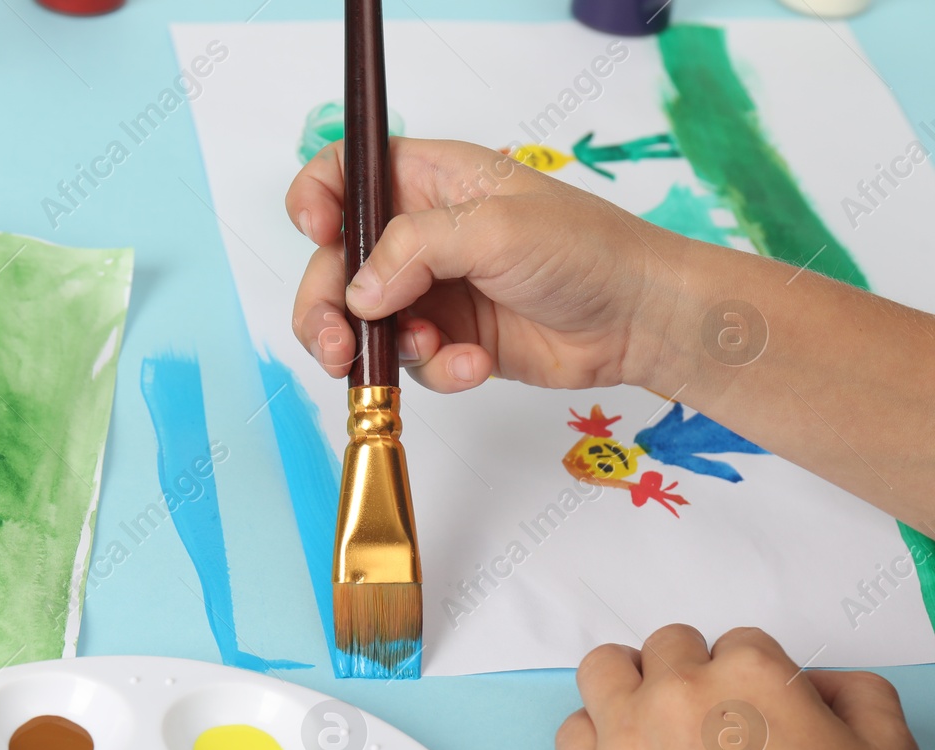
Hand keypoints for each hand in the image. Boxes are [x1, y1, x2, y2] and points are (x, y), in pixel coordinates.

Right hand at [285, 138, 690, 392]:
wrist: (638, 319)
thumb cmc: (584, 249)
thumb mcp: (496, 229)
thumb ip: (415, 250)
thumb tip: (358, 294)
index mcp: (429, 180)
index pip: (344, 172)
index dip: (317, 199)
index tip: (320, 234)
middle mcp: (420, 232)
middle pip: (334, 263)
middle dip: (325, 306)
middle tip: (334, 345)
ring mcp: (431, 290)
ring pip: (359, 322)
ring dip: (372, 348)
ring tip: (421, 355)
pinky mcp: (449, 339)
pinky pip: (410, 361)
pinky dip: (435, 369)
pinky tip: (473, 365)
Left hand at [558, 625, 932, 749]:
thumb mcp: (889, 749)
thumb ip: (854, 693)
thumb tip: (815, 685)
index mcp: (749, 672)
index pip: (736, 643)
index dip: (750, 678)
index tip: (752, 711)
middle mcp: (680, 693)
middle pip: (668, 649)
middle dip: (691, 675)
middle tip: (706, 719)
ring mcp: (628, 737)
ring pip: (604, 670)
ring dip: (628, 684)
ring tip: (651, 719)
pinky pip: (570, 731)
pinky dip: (592, 736)